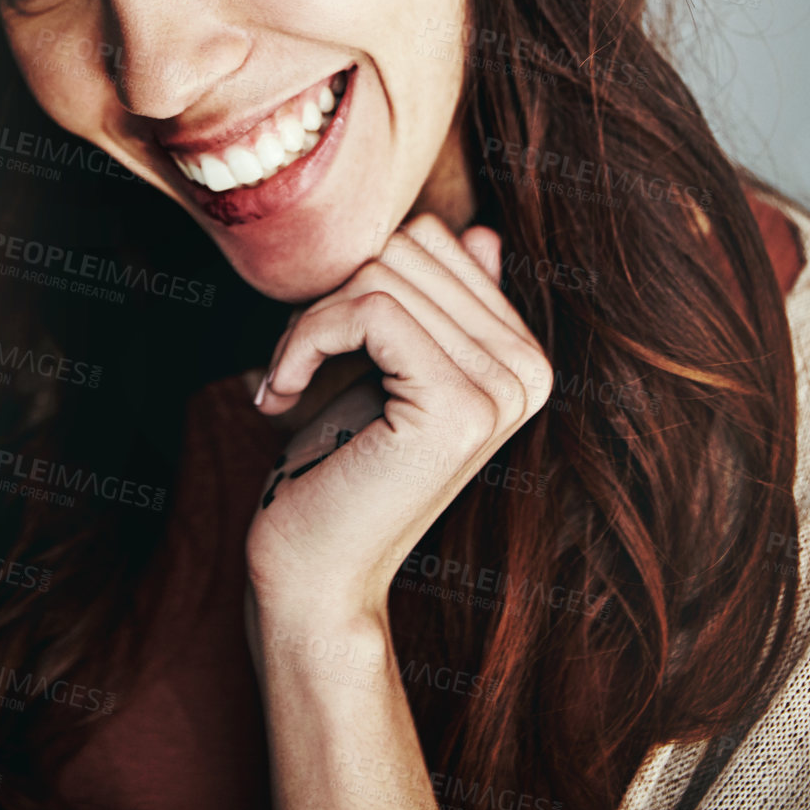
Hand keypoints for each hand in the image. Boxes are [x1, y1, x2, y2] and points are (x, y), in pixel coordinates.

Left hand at [244, 213, 552, 625]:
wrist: (313, 577)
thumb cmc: (337, 467)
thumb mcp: (386, 368)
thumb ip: (436, 306)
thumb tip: (484, 232)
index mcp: (521, 355)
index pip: (431, 239)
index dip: (355, 278)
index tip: (319, 344)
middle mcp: (529, 370)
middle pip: (406, 247)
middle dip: (331, 295)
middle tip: (297, 363)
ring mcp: (502, 390)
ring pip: (381, 274)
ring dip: (308, 322)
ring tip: (291, 380)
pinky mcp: (459, 407)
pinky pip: (369, 307)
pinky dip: (303, 340)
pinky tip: (280, 394)